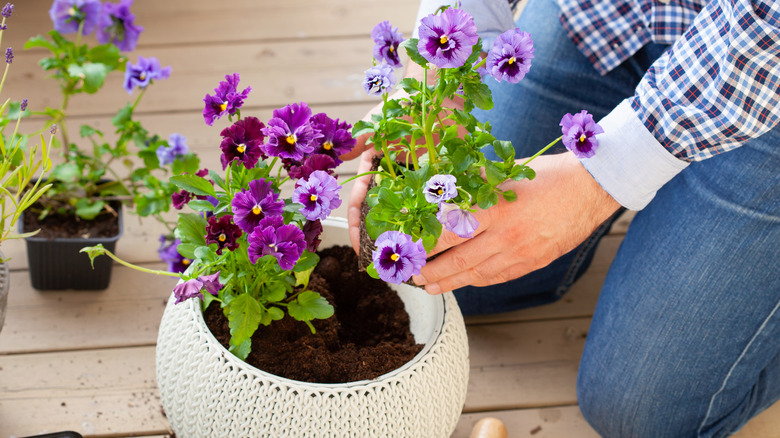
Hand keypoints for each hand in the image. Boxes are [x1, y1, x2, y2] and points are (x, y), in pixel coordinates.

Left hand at [411, 152, 620, 293]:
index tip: (409, 247)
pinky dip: (477, 281)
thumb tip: (443, 188)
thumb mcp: (507, 172)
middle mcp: (506, 235)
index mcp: (496, 208)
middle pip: (459, 258)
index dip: (427, 243)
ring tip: (430, 286)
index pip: (451, 231)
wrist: (592, 189)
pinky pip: (499, 278)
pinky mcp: (534, 263)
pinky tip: (464, 282)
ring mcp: (521, 252)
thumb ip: (476, 183)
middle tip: (413, 274)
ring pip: (477, 274)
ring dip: (450, 282)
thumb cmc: (548, 175)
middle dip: (432, 270)